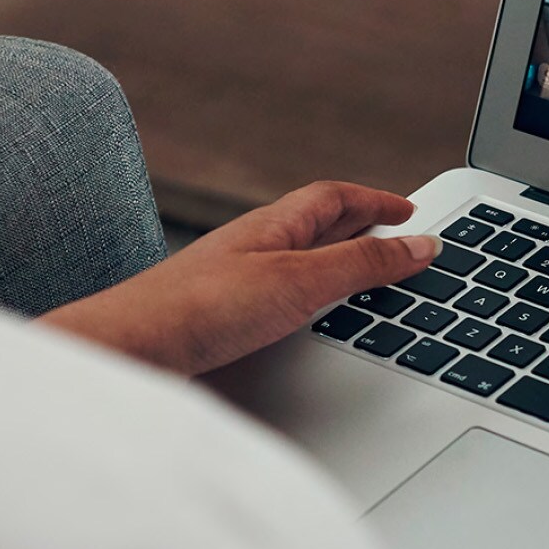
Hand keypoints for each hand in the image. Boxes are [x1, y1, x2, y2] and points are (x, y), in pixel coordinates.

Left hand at [41, 181, 437, 375]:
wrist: (130, 350)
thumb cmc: (201, 309)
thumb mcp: (300, 282)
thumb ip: (361, 264)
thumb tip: (418, 244)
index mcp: (274, 225)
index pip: (335, 198)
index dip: (376, 201)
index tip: (409, 210)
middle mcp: (253, 246)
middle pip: (317, 224)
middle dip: (360, 226)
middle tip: (396, 236)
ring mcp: (235, 280)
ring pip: (297, 259)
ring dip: (335, 260)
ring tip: (363, 276)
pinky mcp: (220, 316)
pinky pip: (279, 292)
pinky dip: (309, 294)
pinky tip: (308, 317)